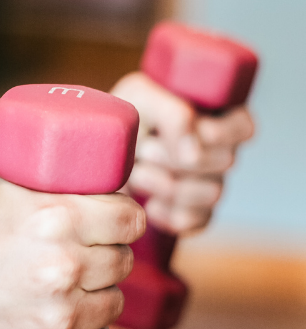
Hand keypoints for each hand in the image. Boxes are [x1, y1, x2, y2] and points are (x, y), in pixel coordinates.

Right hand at [0, 161, 143, 328]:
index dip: (122, 221)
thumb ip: (34, 156)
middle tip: (75, 259)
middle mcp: (64, 268)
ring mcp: (61, 318)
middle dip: (105, 258)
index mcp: (56, 219)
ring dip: (94, 298)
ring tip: (59, 292)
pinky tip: (53, 324)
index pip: (131, 219)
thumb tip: (73, 136)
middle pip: (123, 262)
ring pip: (112, 304)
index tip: (110, 227)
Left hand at [111, 72, 254, 233]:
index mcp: (216, 116)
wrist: (94, 158)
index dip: (217, 133)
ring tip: (137, 173)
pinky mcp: (192, 214)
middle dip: (176, 157)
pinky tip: (146, 202)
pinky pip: (194, 221)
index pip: (243, 128)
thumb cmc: (122, 120)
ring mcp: (208, 185)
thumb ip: (173, 114)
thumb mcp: (140, 98)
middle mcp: (219, 151)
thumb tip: (194, 153)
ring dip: (166, 184)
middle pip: (225, 161)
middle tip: (144, 150)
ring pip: (212, 193)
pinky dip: (165, 213)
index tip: (182, 131)